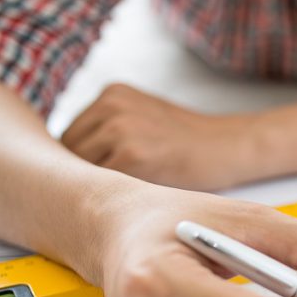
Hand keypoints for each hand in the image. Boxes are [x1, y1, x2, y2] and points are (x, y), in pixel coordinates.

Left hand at [61, 83, 257, 190]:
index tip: (92, 182)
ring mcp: (120, 128)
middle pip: (69, 150)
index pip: (70, 134)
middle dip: (79, 175)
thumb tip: (68, 163)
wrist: (228, 147)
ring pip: (80, 168)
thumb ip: (109, 128)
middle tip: (101, 196)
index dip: (76, 162)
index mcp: (113, 93)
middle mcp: (112, 105)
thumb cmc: (187, 142)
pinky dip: (109, 195)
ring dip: (91, 188)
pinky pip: (101, 182)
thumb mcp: (144, 117)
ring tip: (115, 201)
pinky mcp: (132, 155)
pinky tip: (127, 202)